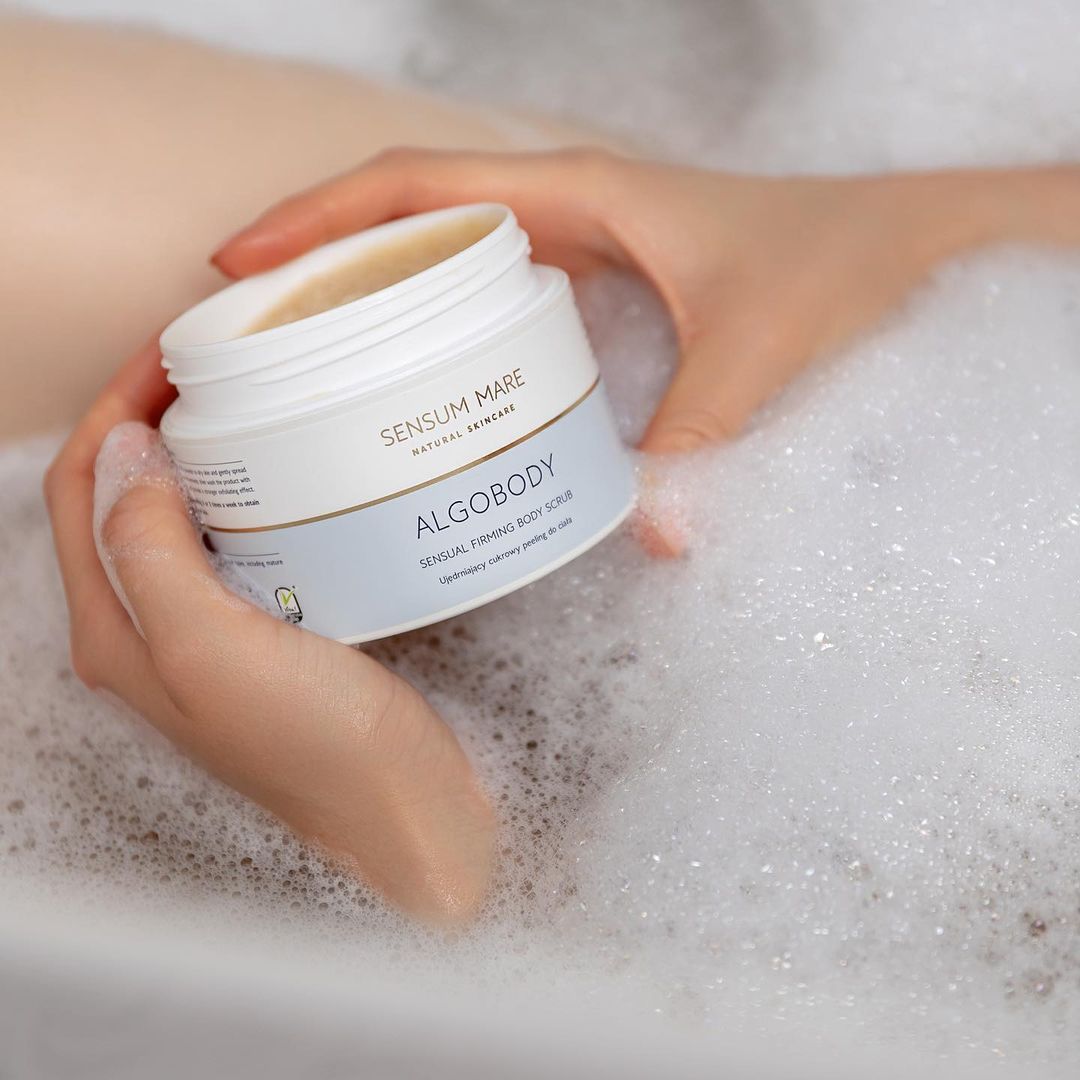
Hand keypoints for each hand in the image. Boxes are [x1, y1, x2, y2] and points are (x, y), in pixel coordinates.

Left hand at [44, 340, 494, 925]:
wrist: (405, 813)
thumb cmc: (315, 749)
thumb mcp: (211, 648)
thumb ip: (149, 552)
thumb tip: (124, 451)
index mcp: (115, 634)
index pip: (79, 491)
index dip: (112, 409)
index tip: (171, 352)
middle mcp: (151, 632)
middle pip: (122, 498)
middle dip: (152, 420)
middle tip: (215, 364)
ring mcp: (212, 634)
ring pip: (183, 518)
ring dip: (203, 454)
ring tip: (251, 404)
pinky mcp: (270, 634)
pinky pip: (240, 545)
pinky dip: (253, 496)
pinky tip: (296, 478)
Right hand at [211, 149, 1079, 451]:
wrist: (907, 247)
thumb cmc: (842, 261)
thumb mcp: (764, 346)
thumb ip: (704, 438)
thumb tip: (652, 540)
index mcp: (581, 194)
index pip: (416, 185)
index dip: (318, 220)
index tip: (241, 267)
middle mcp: (571, 212)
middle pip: (410, 220)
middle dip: (323, 267)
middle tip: (255, 344)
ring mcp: (585, 250)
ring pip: (451, 258)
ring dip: (378, 300)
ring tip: (313, 373)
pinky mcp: (607, 291)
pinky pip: (501, 296)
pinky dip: (447, 328)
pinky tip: (429, 394)